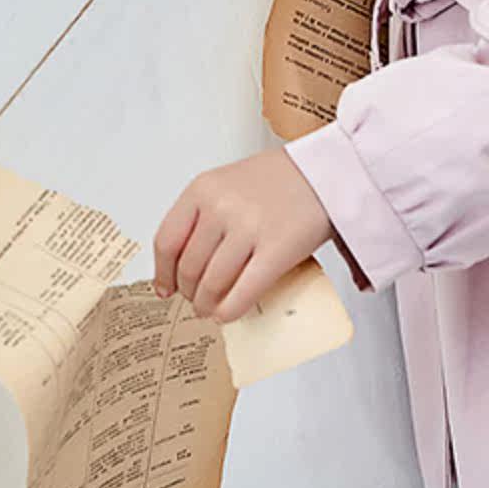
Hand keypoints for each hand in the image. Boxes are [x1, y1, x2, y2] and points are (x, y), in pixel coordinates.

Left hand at [153, 147, 331, 321]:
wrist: (325, 172)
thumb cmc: (279, 180)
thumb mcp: (228, 184)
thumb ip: (204, 216)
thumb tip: (186, 265)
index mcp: (202, 190)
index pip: (167, 241)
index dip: (163, 272)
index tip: (165, 287)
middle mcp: (220, 208)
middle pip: (188, 267)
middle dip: (189, 292)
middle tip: (196, 301)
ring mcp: (248, 229)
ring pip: (212, 283)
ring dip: (207, 304)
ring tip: (211, 310)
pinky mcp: (276, 251)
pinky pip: (243, 292)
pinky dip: (230, 310)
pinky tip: (227, 315)